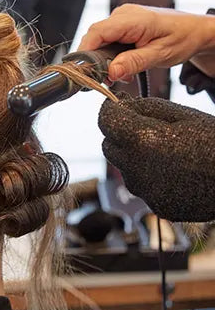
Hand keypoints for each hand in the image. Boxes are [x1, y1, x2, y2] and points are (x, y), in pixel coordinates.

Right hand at [79, 4, 214, 81]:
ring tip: (121, 75)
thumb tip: (111, 72)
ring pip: (100, 42)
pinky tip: (122, 66)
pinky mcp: (122, 25)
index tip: (83, 72)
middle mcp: (123, 15)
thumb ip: (133, 63)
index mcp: (132, 19)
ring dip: (105, 62)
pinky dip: (111, 57)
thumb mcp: (160, 55)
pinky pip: (108, 41)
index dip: (85, 52)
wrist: (195, 31)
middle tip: (107, 81)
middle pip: (95, 39)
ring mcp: (122, 19)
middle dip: (96, 62)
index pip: (96, 33)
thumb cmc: (183, 38)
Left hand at [98, 93, 214, 221]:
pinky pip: (139, 184)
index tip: (115, 105)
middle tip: (140, 126)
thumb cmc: (213, 141)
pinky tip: (170, 170)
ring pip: (122, 165)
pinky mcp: (155, 205)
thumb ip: (143, 107)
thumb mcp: (180, 114)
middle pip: (108, 145)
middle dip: (118, 133)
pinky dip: (146, 174)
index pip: (105, 120)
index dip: (108, 110)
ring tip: (162, 150)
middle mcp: (136, 168)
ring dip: (131, 154)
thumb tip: (119, 104)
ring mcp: (145, 191)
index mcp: (141, 140)